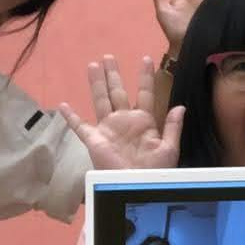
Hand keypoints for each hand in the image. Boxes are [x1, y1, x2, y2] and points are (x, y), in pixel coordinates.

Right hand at [59, 56, 183, 169]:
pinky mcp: (94, 140)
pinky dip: (71, 117)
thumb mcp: (169, 148)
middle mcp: (125, 121)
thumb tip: (180, 106)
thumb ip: (172, 127)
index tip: (145, 58)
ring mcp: (108, 129)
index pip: (145, 93)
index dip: (145, 76)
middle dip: (113, 74)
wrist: (137, 187)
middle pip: (118, 92)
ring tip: (93, 65)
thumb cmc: (156, 171)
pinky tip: (63, 105)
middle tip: (108, 56)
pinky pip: (80, 127)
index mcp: (144, 121)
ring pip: (101, 100)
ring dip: (97, 83)